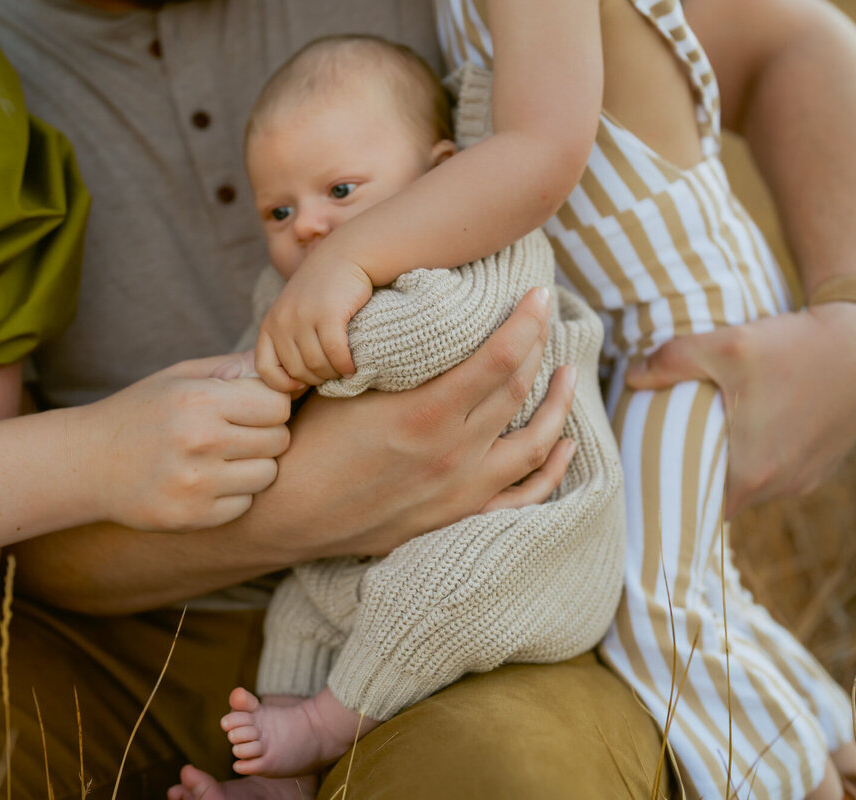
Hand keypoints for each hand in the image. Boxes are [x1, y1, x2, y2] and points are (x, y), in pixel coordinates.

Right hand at [75, 354, 291, 530]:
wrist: (87, 464)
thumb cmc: (141, 412)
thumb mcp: (181, 377)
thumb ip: (233, 368)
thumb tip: (284, 366)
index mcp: (199, 400)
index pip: (277, 404)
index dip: (270, 405)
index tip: (251, 408)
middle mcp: (200, 441)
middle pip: (279, 439)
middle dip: (266, 435)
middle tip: (237, 434)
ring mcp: (197, 483)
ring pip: (268, 474)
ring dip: (254, 466)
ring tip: (223, 458)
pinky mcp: (193, 516)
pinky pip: (245, 504)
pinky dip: (234, 494)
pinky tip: (207, 482)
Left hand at [255, 256, 371, 390]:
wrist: (345, 256)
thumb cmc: (323, 291)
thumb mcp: (294, 313)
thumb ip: (288, 341)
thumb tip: (294, 384)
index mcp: (270, 323)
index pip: (264, 368)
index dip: (281, 384)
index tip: (301, 384)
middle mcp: (282, 321)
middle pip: (297, 371)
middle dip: (316, 379)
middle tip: (331, 374)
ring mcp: (304, 317)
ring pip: (317, 365)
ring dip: (333, 374)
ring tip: (343, 369)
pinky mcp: (328, 314)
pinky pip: (335, 354)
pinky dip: (345, 366)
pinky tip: (352, 366)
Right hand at [255, 288, 576, 559]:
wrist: (287, 512)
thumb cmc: (309, 438)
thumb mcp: (348, 386)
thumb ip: (398, 358)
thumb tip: (434, 317)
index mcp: (425, 412)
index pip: (500, 357)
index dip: (527, 322)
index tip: (539, 296)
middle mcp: (452, 452)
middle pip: (519, 390)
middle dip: (540, 346)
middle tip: (546, 320)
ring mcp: (460, 490)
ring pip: (535, 442)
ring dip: (559, 403)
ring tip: (568, 372)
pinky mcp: (457, 517)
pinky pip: (523, 497)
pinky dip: (552, 469)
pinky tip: (567, 446)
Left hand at [625, 303, 855, 516]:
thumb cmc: (792, 346)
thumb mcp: (727, 343)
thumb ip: (672, 360)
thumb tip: (630, 377)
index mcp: (751, 472)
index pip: (698, 505)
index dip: (674, 496)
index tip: (652, 479)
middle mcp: (779, 486)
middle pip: (724, 498)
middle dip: (699, 479)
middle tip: (672, 453)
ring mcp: (803, 480)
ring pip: (752, 488)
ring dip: (733, 470)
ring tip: (710, 441)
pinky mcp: (821, 469)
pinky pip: (779, 475)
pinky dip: (762, 460)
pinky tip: (750, 433)